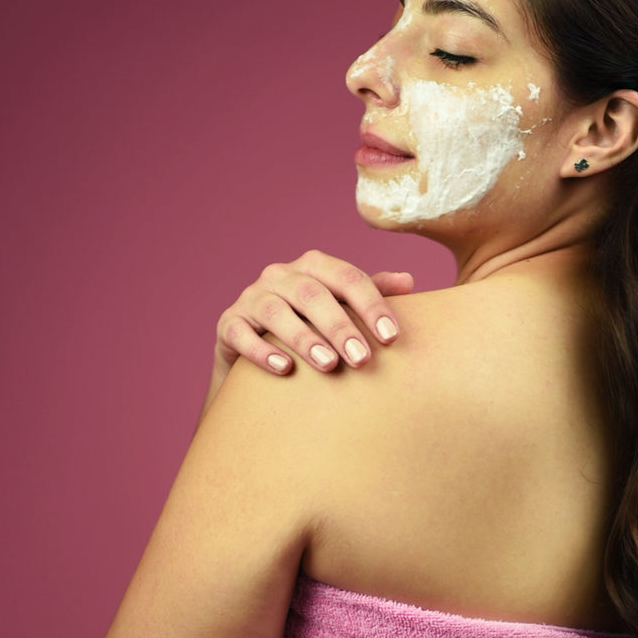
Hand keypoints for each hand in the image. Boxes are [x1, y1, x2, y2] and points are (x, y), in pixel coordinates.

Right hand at [214, 250, 415, 383]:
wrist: (258, 351)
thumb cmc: (312, 326)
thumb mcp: (341, 309)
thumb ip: (370, 294)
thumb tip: (409, 281)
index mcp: (314, 267)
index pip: (347, 278)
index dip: (371, 305)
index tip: (391, 337)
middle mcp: (280, 276)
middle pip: (312, 294)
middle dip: (340, 327)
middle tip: (362, 360)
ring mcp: (251, 298)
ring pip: (276, 312)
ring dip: (304, 338)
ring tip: (328, 365)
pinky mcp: (229, 324)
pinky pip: (241, 333)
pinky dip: (262, 351)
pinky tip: (285, 370)